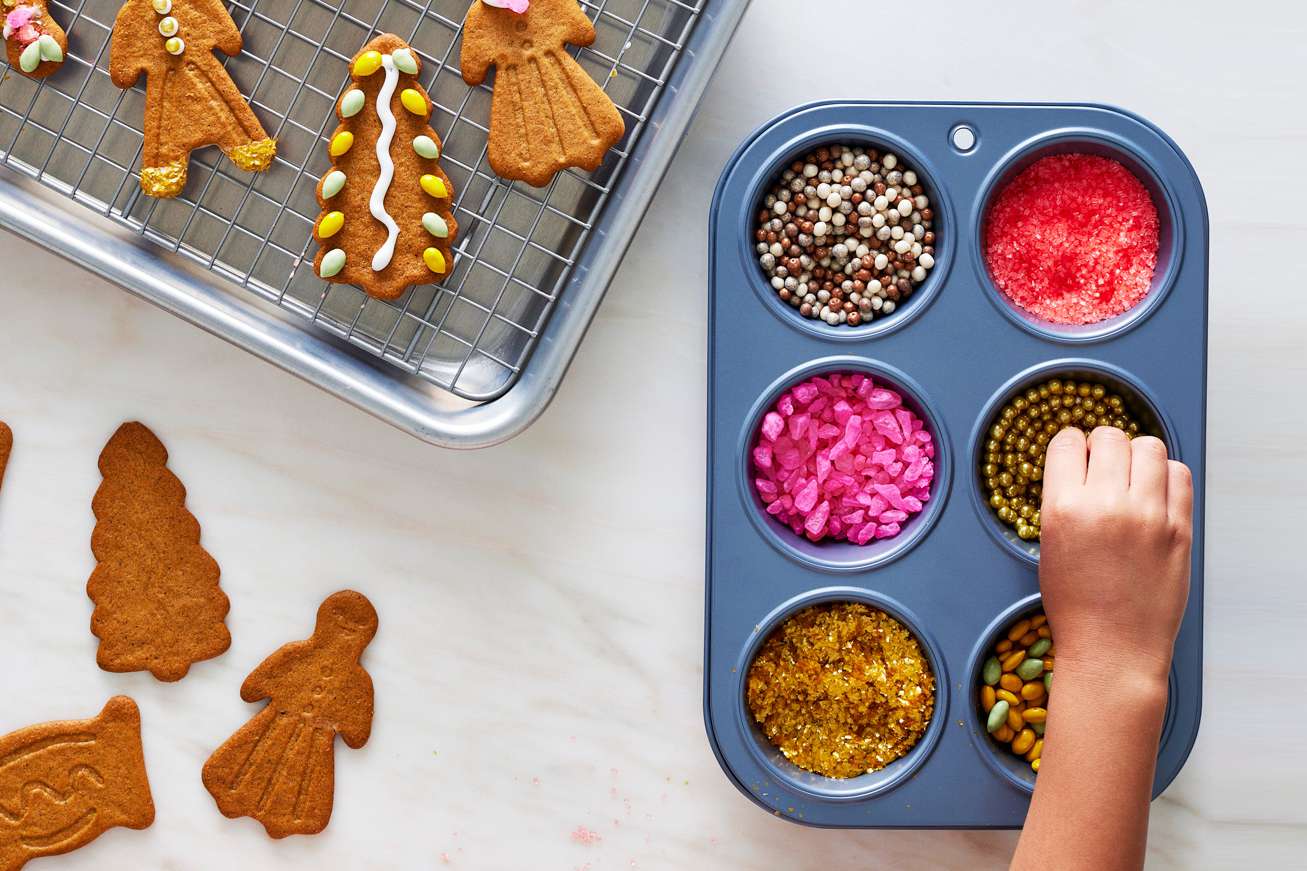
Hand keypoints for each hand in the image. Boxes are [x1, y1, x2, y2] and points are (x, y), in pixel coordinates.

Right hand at [1038, 426, 1192, 684]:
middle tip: (1103, 466)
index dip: (1070, 446)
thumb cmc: (1076, 606)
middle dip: (1102, 446)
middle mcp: (1107, 504)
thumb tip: (1084, 466)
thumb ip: (1066, 500)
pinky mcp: (1180, 528)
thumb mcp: (1050, 545)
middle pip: (1109, 437)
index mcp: (1064, 508)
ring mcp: (1149, 515)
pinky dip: (1165, 475)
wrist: (1113, 649)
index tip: (1076, 456)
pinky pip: (1179, 474)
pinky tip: (1154, 493)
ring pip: (1148, 447)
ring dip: (1136, 455)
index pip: (1067, 442)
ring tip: (1132, 477)